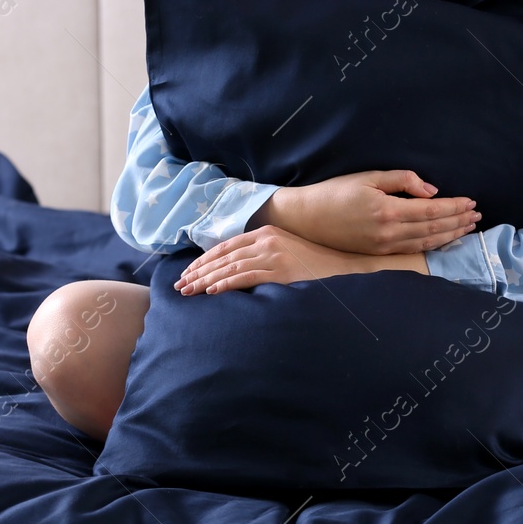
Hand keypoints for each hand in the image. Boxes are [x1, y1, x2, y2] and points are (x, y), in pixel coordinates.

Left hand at [174, 224, 374, 295]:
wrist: (343, 265)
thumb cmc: (314, 263)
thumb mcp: (286, 251)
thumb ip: (263, 254)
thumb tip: (236, 268)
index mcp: (267, 232)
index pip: (227, 246)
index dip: (204, 260)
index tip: (188, 272)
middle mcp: (267, 240)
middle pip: (224, 257)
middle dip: (198, 271)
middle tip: (179, 285)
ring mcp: (274, 254)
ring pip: (230, 268)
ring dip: (205, 280)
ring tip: (187, 291)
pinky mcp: (280, 271)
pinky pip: (246, 277)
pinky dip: (226, 285)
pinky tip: (211, 291)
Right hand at [255, 170, 480, 254]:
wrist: (308, 218)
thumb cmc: (336, 192)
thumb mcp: (369, 177)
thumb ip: (403, 180)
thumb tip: (432, 191)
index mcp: (387, 210)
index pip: (432, 210)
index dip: (455, 207)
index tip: (471, 202)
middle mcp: (388, 232)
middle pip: (434, 228)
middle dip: (458, 222)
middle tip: (477, 215)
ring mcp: (384, 247)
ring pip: (426, 242)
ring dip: (450, 235)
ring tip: (467, 227)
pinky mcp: (378, 254)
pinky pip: (413, 250)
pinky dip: (433, 244)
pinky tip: (444, 239)